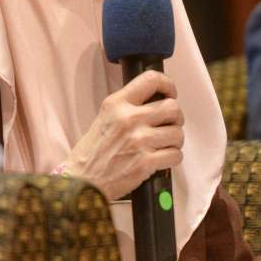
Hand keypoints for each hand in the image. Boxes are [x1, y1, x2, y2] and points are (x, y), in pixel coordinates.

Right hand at [64, 70, 183, 200]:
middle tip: (169, 124)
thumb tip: (156, 101)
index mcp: (116, 104)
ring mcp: (139, 141)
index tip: (170, 92)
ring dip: (175, 140)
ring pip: (177, 133)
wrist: (82, 181)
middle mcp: (129, 119)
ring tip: (164, 144)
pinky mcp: (146, 162)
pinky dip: (172, 157)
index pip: (151, 80)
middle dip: (176, 118)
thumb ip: (127, 107)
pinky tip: (162, 158)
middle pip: (173, 108)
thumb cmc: (92, 152)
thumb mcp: (104, 117)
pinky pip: (175, 154)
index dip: (168, 84)